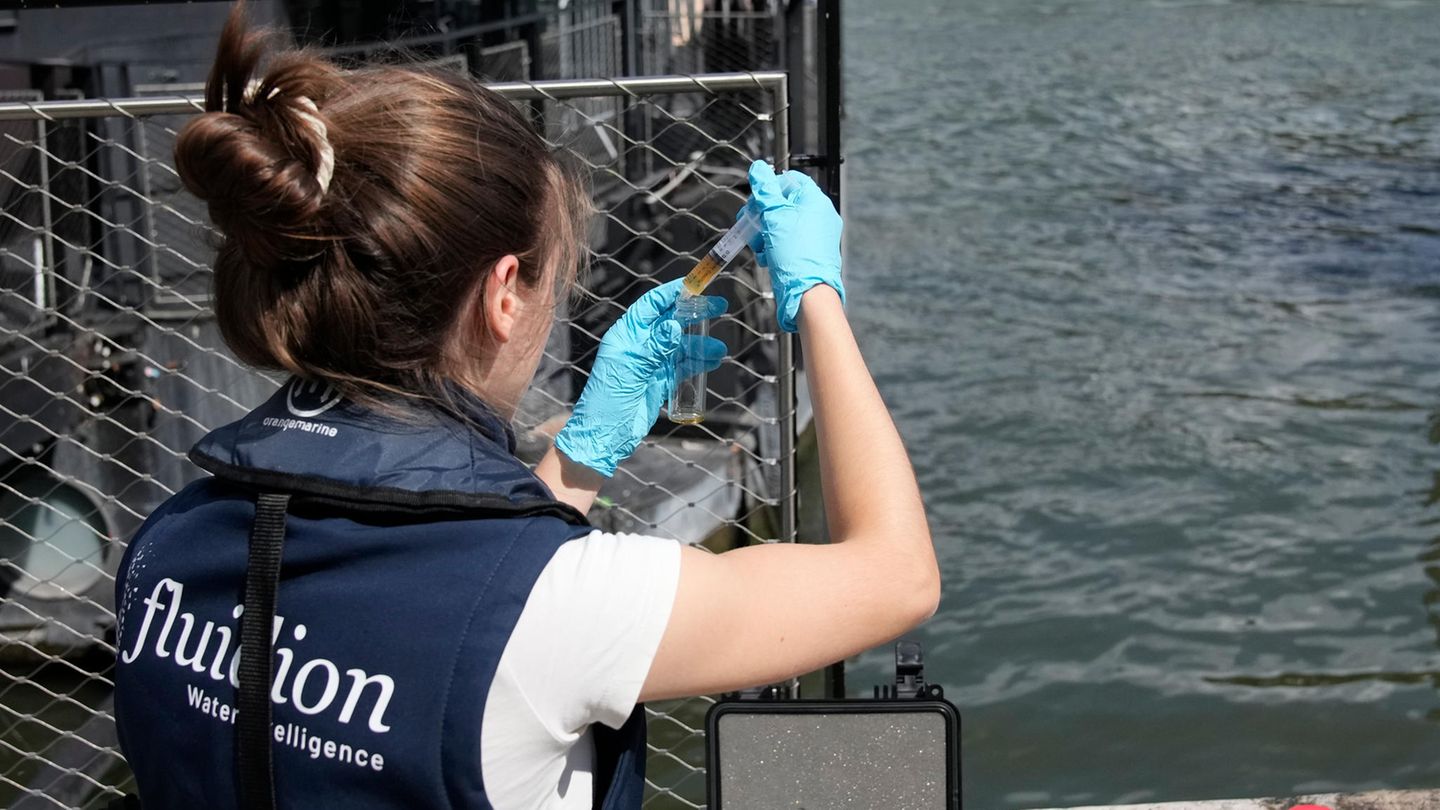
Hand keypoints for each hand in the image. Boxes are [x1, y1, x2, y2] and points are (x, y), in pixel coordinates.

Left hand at [555, 279, 726, 476]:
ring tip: (719, 349)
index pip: (651, 305)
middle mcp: (640, 345)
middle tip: (719, 307)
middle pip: (671, 321)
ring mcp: (652, 363)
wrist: (605, 436)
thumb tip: (675, 326)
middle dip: (694, 314)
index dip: (673, 293)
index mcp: (626, 335)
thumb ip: (654, 348)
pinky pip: (683, 366)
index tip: (695, 285)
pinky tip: (712, 361)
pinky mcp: (660, 381)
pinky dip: (698, 362)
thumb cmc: (607, 401)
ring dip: (700, 344)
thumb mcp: (631, 371)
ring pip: (681, 345)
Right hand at [742, 160, 844, 332]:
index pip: (791, 181)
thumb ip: (765, 190)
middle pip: (785, 203)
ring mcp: (817, 236)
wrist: (807, 293)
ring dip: (765, 233)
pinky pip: (789, 242)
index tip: (755, 201)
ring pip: (784, 225)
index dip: (770, 188)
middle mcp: (820, 216)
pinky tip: (767, 258)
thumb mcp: (774, 216)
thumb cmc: (794, 254)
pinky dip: (775, 247)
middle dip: (763, 214)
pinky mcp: (811, 254)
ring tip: (758, 246)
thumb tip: (758, 168)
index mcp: (816, 201)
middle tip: (749, 224)